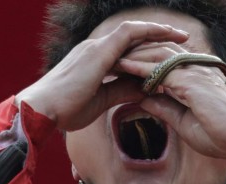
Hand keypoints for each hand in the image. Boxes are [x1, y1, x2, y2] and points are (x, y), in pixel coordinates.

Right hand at [16, 21, 189, 130]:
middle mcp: (96, 49)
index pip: (127, 49)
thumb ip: (121, 91)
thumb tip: (144, 89)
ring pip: (134, 31)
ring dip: (159, 32)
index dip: (148, 50)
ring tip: (182, 39)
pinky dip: (149, 33)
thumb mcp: (100, 101)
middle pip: (133, 37)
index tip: (169, 57)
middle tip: (184, 43)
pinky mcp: (99, 51)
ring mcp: (97, 47)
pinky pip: (129, 34)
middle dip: (159, 38)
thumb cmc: (64, 110)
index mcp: (94, 61)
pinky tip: (167, 37)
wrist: (42, 109)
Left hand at [117, 43, 225, 169]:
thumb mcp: (184, 124)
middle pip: (159, 54)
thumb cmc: (221, 137)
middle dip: (135, 54)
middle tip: (112, 58)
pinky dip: (140, 65)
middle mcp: (195, 70)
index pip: (164, 65)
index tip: (121, 70)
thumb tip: (144, 100)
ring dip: (133, 56)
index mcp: (196, 80)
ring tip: (112, 59)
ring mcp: (194, 72)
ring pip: (157, 55)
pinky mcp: (190, 80)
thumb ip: (165, 109)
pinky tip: (123, 66)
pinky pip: (160, 68)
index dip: (142, 65)